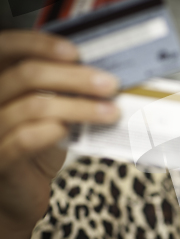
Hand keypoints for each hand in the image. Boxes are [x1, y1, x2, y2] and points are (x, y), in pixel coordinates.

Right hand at [0, 30, 119, 231]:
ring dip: (79, 107)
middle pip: (27, 75)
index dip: (40, 44)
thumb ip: (62, 91)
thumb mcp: (49, 111)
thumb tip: (102, 74)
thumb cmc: (35, 148)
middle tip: (109, 85)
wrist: (18, 194)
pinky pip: (23, 140)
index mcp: (0, 82)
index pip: (8, 47)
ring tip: (110, 112)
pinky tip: (71, 130)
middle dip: (75, 77)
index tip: (76, 53)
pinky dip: (52, 131)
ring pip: (33, 106)